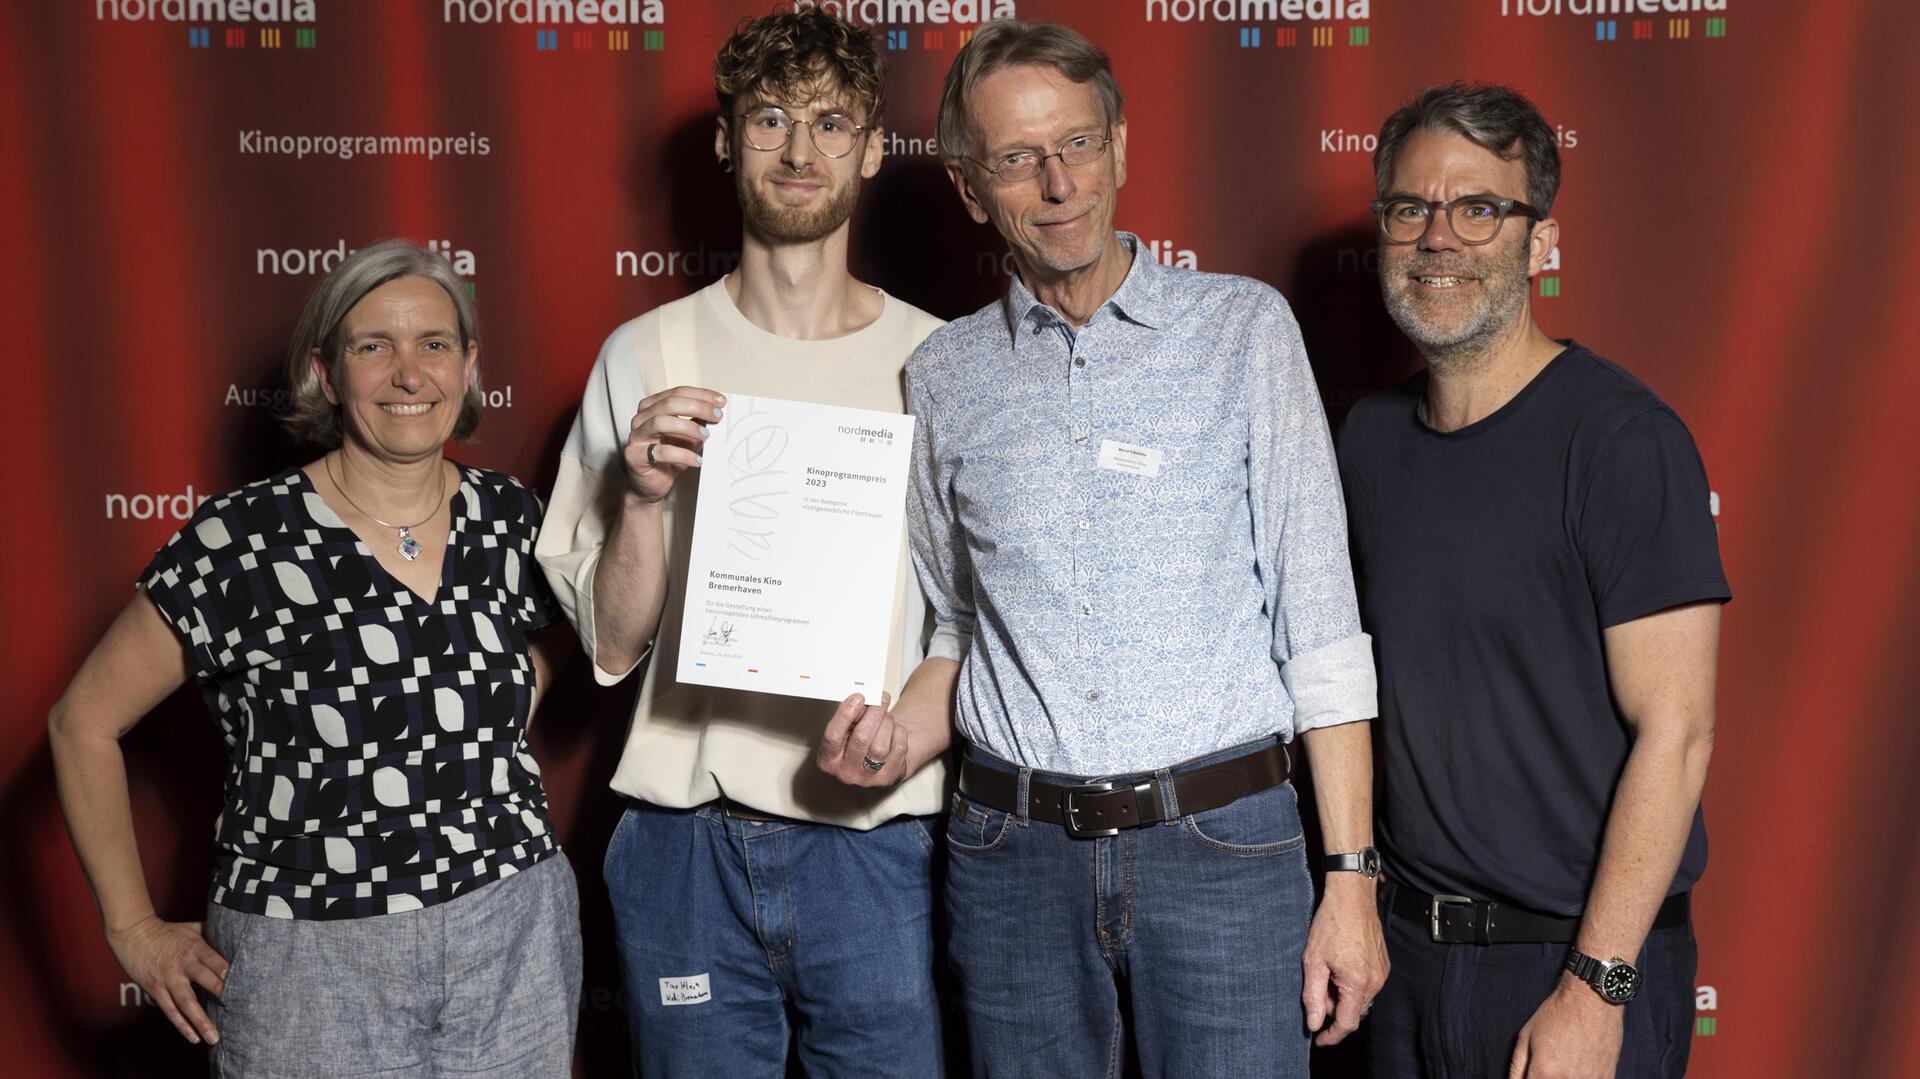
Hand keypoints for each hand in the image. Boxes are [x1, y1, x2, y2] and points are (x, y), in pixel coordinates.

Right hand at [106, 914, 229, 1044]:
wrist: (133, 933)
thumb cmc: (169, 932)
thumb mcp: (193, 929)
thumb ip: (213, 936)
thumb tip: (238, 938)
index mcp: (194, 947)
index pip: (212, 958)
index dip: (224, 969)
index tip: (239, 980)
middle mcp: (181, 964)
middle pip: (202, 979)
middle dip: (218, 992)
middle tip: (235, 1007)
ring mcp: (167, 979)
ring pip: (186, 1002)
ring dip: (200, 1021)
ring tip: (213, 1037)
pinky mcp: (155, 990)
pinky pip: (170, 1010)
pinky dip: (182, 1025)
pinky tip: (194, 1038)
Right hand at [622, 386, 724, 502]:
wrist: (651, 485)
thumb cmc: (668, 458)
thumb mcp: (687, 437)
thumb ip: (697, 423)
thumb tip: (716, 412)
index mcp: (652, 407)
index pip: (677, 393)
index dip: (700, 395)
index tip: (720, 401)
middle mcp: (641, 419)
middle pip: (669, 403)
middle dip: (697, 407)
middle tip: (717, 416)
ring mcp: (636, 436)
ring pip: (660, 422)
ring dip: (688, 427)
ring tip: (706, 436)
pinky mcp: (635, 456)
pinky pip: (660, 452)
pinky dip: (683, 455)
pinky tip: (697, 460)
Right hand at [816, 692, 908, 787]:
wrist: (878, 762)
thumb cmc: (858, 741)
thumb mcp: (847, 729)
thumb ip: (852, 716)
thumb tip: (864, 702)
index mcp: (828, 760)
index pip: (833, 736)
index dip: (845, 714)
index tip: (858, 697)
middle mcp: (845, 773)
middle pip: (860, 739)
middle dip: (873, 714)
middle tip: (881, 698)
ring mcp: (867, 779)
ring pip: (880, 746)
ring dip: (886, 724)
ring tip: (886, 717)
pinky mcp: (888, 778)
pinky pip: (898, 748)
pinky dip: (898, 733)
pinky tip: (893, 730)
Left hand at [1301, 876, 1388, 1045]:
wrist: (1352, 897)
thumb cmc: (1331, 924)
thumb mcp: (1313, 961)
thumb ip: (1313, 996)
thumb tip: (1314, 1024)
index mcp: (1358, 983)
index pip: (1347, 1023)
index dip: (1332, 1035)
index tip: (1319, 1040)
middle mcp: (1376, 982)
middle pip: (1354, 1012)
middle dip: (1334, 1009)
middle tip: (1316, 989)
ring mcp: (1382, 973)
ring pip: (1360, 999)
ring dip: (1342, 996)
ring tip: (1326, 973)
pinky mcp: (1383, 965)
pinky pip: (1367, 986)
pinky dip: (1351, 985)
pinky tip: (1338, 967)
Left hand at [1508, 975, 1623, 1077]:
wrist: (1591, 1000)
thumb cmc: (1557, 1014)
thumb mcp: (1525, 1037)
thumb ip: (1517, 1068)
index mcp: (1544, 1073)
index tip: (1535, 1073)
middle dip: (1548, 1078)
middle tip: (1552, 1063)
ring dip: (1565, 1077)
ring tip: (1567, 1061)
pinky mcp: (1608, 1077)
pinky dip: (1584, 1077)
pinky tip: (1581, 1065)